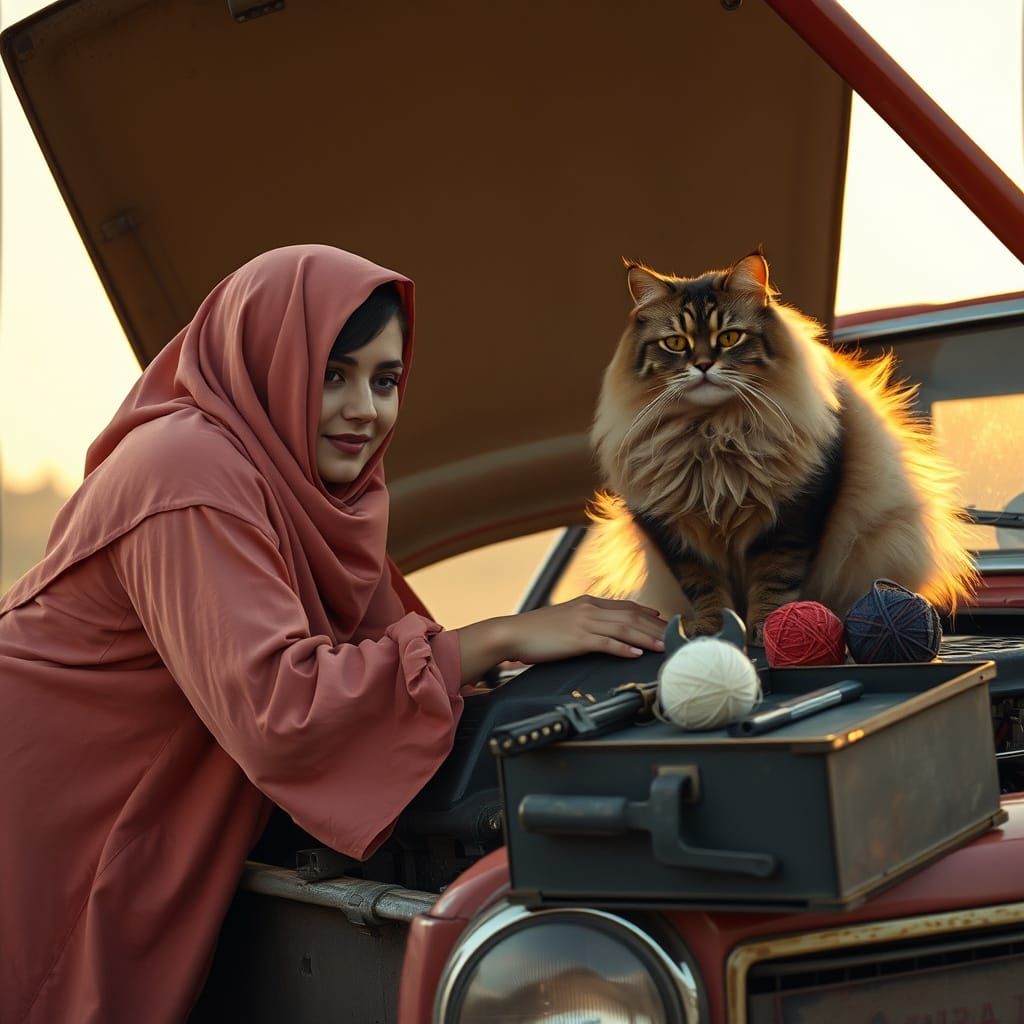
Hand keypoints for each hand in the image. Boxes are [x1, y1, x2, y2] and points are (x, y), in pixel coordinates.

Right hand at [455, 596, 665, 684]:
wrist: (513, 633)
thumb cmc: (536, 631)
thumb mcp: (564, 620)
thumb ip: (584, 621)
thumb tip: (601, 630)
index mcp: (587, 603)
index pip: (625, 606)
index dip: (647, 613)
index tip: (663, 620)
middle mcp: (589, 608)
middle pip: (631, 616)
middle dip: (655, 627)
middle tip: (675, 636)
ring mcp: (583, 622)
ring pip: (624, 628)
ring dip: (647, 637)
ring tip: (664, 646)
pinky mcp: (577, 638)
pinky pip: (606, 643)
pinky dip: (623, 648)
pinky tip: (636, 654)